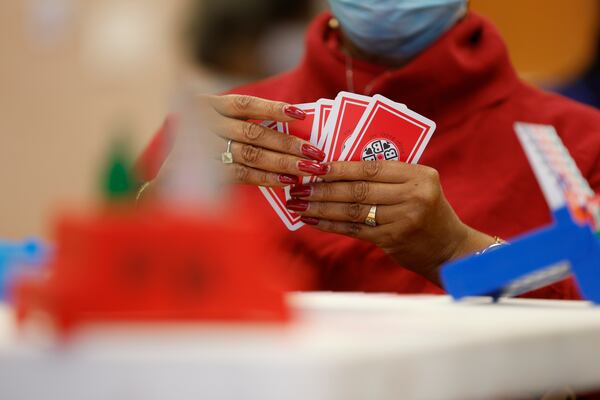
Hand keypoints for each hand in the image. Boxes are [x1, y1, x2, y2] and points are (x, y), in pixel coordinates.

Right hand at [202, 95, 327, 185]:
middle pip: (254, 132)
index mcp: (209, 106)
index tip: (301, 114)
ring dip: (283, 161)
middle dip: (289, 143)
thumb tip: (293, 130)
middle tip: (316, 153)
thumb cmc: (201, 152)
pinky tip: (286, 181)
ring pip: (251, 153)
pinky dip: (267, 178)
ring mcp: (202, 148)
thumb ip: (245, 126)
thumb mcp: (217, 129)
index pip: (246, 104)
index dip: (274, 109)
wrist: (169, 183)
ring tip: (308, 168)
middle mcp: (204, 123)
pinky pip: (242, 173)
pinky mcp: (203, 172)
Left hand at [285, 160, 495, 284]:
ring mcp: (404, 219)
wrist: (449, 248)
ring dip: (321, 207)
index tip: (315, 167)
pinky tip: (312, 221)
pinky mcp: (393, 239)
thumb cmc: (427, 212)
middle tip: (297, 187)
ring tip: (298, 204)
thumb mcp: (417, 186)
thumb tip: (339, 168)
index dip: (340, 167)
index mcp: (419, 174)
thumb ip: (388, 177)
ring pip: (353, 210)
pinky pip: (354, 229)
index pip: (371, 167)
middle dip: (323, 189)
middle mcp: (413, 195)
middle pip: (358, 189)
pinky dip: (330, 225)